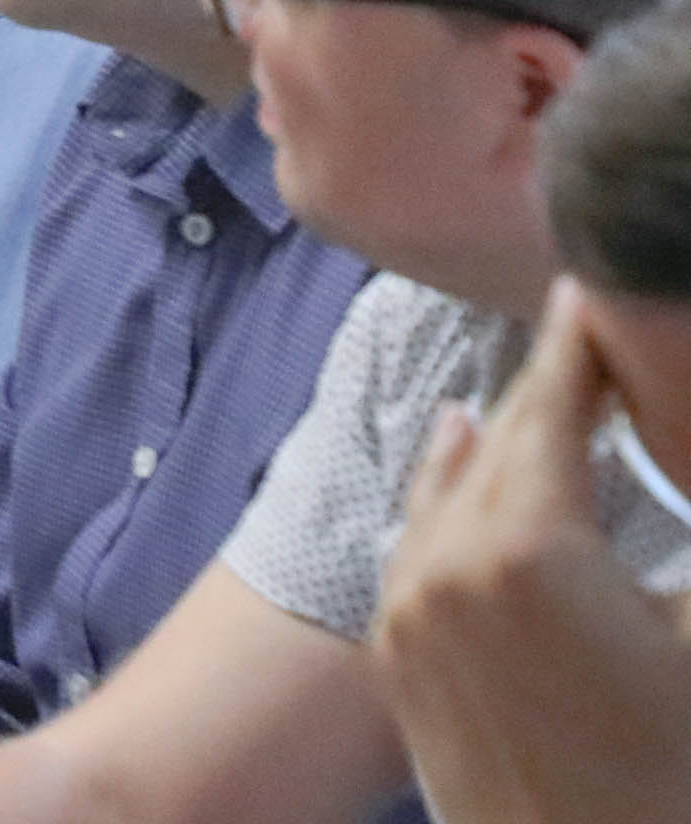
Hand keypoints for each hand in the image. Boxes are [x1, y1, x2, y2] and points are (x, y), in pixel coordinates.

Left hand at [375, 277, 690, 816]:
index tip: (591, 288)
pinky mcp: (396, 655)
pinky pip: (415, 544)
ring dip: (493, 443)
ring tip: (520, 394)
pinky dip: (446, 497)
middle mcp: (445, 564)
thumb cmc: (671, 770)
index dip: (580, 349)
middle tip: (580, 330)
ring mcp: (408, 610)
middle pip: (500, 447)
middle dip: (545, 390)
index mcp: (524, 549)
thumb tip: (682, 453)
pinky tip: (462, 460)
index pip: (554, 414)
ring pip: (447, 490)